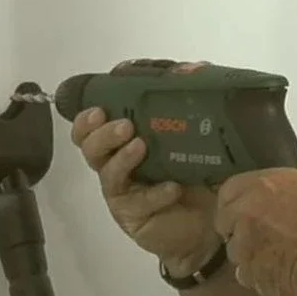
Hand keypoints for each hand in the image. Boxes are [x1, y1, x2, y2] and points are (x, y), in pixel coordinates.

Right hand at [70, 107, 220, 274]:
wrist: (208, 226)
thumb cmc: (196, 179)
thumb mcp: (194, 144)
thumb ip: (188, 112)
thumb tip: (197, 69)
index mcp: (125, 146)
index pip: (93, 129)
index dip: (88, 119)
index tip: (100, 107)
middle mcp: (118, 168)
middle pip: (91, 149)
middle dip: (101, 134)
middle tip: (123, 125)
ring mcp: (124, 194)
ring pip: (108, 175)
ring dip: (122, 158)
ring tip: (140, 146)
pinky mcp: (134, 217)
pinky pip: (138, 203)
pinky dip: (155, 193)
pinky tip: (172, 188)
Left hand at [214, 168, 296, 295]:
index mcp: (263, 186)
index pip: (230, 189)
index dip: (239, 199)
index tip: (248, 207)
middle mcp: (245, 212)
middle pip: (225, 218)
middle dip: (237, 224)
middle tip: (259, 232)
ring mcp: (242, 245)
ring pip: (234, 247)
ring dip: (248, 250)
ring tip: (273, 254)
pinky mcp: (247, 273)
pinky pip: (245, 272)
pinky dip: (257, 273)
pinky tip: (276, 271)